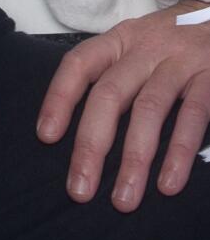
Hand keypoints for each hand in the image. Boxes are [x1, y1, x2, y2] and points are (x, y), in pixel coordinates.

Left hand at [36, 0, 209, 210]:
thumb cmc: (174, 43)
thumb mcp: (139, 45)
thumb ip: (115, 76)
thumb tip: (79, 131)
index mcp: (121, 40)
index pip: (79, 64)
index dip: (59, 97)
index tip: (46, 136)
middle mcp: (147, 48)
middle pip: (110, 94)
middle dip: (91, 144)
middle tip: (79, 190)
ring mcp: (181, 62)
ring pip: (149, 109)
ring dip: (134, 158)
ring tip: (123, 199)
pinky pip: (193, 115)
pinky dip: (180, 151)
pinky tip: (168, 183)